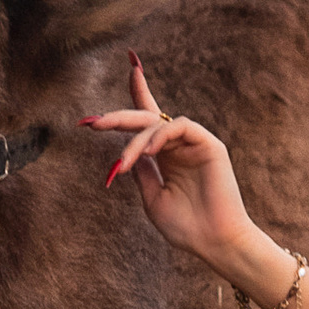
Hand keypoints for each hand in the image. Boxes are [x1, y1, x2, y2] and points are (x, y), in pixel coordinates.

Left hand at [81, 55, 255, 273]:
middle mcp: (179, 145)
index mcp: (166, 156)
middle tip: (93, 123)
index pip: (149, 120)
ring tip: (123, 163)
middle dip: (118, 118)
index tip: (131, 65)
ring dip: (134, 141)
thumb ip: (141, 171)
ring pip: (157, 124)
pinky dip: (159, 136)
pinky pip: (179, 126)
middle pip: (146, 118)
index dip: (139, 92)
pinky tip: (147, 152)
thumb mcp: (153, 198)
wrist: (214, 243)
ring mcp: (194, 143)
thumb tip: (127, 151)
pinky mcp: (209, 144)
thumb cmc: (186, 227)